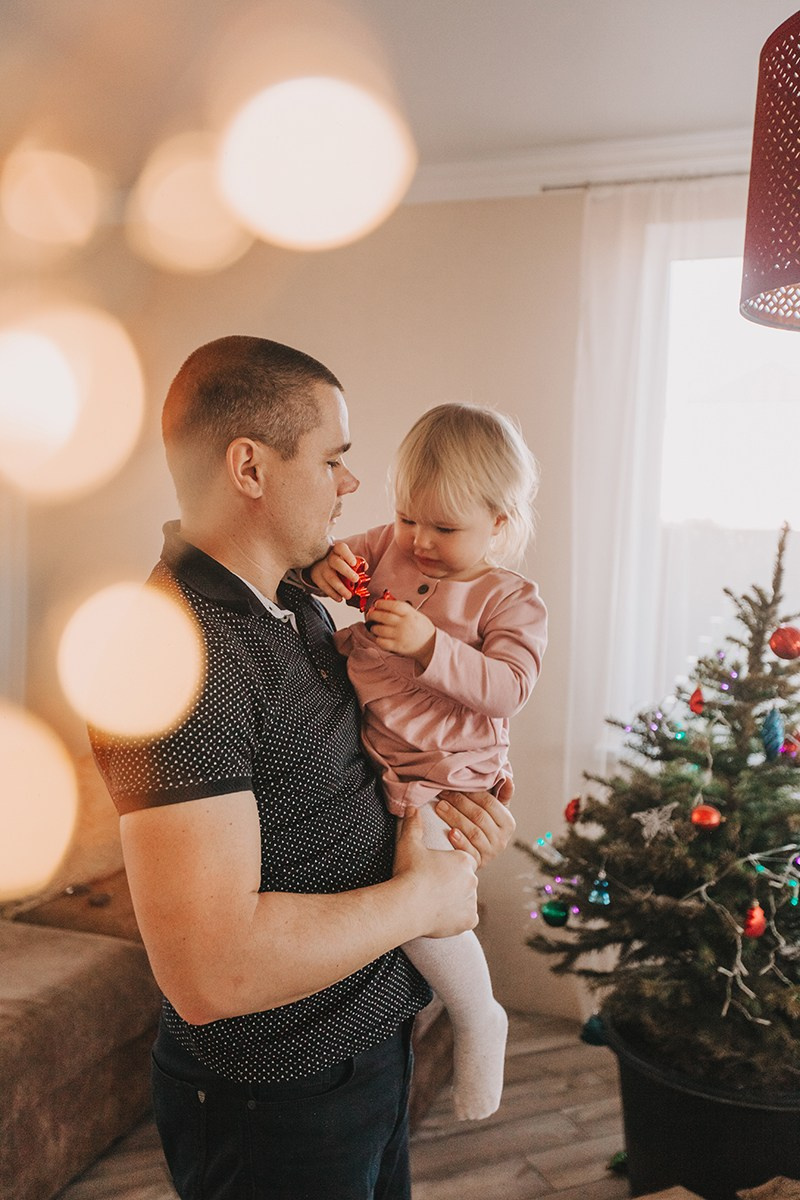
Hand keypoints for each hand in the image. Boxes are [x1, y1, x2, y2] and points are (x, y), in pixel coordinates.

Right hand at [309, 541, 363, 601]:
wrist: (320, 564)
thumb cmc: (339, 562)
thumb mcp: (347, 559)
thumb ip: (358, 562)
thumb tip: (364, 567)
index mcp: (337, 550)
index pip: (341, 548)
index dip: (347, 555)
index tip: (354, 563)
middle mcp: (329, 558)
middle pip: (336, 563)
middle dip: (346, 572)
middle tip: (356, 579)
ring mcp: (321, 568)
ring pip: (330, 577)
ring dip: (340, 588)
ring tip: (349, 595)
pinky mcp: (316, 577)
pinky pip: (324, 587)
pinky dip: (333, 594)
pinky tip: (340, 598)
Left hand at [367, 598, 435, 666]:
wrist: (431, 646)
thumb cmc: (422, 629)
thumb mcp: (416, 614)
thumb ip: (402, 610)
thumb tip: (385, 605)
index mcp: (410, 614)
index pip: (393, 605)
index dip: (382, 603)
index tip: (377, 604)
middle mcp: (404, 624)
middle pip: (383, 616)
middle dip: (373, 614)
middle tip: (370, 614)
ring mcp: (400, 635)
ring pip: (379, 629)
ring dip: (373, 627)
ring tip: (374, 626)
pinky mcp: (397, 646)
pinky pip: (381, 642)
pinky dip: (377, 639)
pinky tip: (379, 637)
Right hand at [393, 809, 477, 937]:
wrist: (406, 905)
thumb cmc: (408, 873)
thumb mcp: (409, 844)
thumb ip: (413, 825)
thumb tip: (412, 807)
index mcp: (463, 860)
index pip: (464, 860)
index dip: (450, 865)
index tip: (436, 870)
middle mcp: (472, 879)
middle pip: (466, 880)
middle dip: (454, 883)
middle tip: (434, 886)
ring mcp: (472, 901)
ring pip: (467, 899)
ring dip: (456, 900)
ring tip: (435, 901)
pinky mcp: (468, 920)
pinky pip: (467, 918)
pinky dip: (457, 918)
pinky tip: (442, 914)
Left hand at [435, 777, 515, 866]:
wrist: (476, 854)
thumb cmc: (484, 827)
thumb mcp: (495, 812)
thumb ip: (502, 795)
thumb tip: (508, 777)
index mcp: (508, 823)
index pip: (489, 803)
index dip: (471, 792)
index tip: (455, 784)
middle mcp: (502, 839)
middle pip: (479, 816)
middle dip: (459, 802)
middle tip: (442, 793)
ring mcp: (490, 853)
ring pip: (473, 832)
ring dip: (455, 817)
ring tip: (440, 807)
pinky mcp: (477, 863)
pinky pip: (469, 851)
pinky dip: (460, 842)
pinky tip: (450, 833)